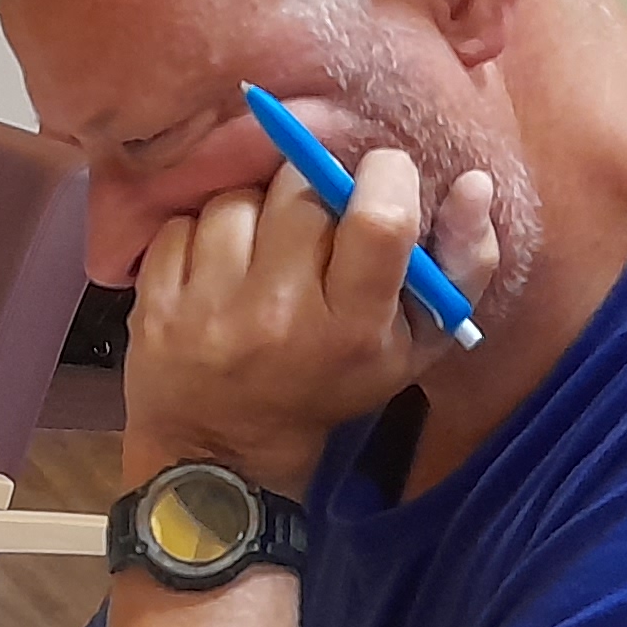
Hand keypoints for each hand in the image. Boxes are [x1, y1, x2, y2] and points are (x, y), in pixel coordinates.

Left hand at [123, 140, 499, 491]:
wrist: (225, 449)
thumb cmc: (332, 383)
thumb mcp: (416, 343)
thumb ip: (461, 264)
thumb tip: (473, 182)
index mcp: (352, 327)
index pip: (379, 219)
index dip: (385, 177)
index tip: (378, 179)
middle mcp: (278, 316)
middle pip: (301, 190)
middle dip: (313, 189)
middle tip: (314, 220)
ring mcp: (208, 311)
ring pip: (237, 200)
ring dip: (253, 210)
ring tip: (261, 249)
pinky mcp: (153, 305)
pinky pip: (180, 223)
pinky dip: (198, 233)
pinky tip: (215, 266)